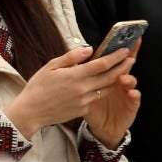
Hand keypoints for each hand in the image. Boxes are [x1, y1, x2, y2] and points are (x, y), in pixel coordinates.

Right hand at [5, 46, 134, 139]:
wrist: (31, 112)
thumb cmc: (38, 87)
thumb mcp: (50, 66)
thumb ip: (71, 57)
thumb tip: (89, 49)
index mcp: (75, 75)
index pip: (102, 64)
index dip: (116, 56)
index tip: (125, 50)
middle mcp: (83, 88)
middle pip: (110, 76)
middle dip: (123, 67)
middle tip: (131, 59)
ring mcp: (84, 101)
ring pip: (105, 88)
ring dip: (114, 80)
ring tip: (119, 72)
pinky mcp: (83, 110)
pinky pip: (95, 98)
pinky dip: (99, 90)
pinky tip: (99, 86)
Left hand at [83, 44, 141, 148]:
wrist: (100, 128)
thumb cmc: (91, 107)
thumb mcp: (82, 89)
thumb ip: (84, 71)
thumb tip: (87, 52)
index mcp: (107, 76)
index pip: (112, 60)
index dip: (117, 49)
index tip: (122, 38)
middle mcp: (119, 83)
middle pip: (125, 67)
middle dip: (128, 58)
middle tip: (127, 51)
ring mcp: (126, 94)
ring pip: (130, 82)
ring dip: (128, 78)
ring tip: (123, 77)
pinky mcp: (131, 106)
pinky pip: (134, 100)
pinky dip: (134, 95)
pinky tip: (131, 92)